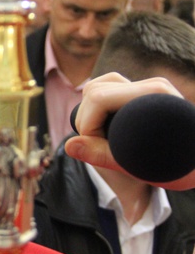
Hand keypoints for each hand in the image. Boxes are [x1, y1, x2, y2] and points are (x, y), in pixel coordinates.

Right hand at [64, 73, 194, 189]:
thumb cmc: (183, 166)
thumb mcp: (140, 166)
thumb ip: (102, 155)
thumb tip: (69, 145)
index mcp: (153, 96)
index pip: (98, 98)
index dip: (87, 125)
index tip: (98, 148)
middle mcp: (151, 86)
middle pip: (95, 90)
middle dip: (86, 119)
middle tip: (99, 145)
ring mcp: (149, 89)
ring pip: (100, 87)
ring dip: (90, 112)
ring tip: (102, 137)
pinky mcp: (146, 95)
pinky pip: (110, 92)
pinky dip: (100, 110)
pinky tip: (108, 130)